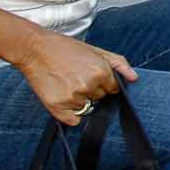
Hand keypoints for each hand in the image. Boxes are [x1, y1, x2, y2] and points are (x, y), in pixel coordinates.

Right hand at [20, 32, 137, 126]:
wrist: (35, 48)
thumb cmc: (65, 48)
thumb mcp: (96, 50)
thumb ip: (119, 64)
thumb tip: (134, 79)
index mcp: (101, 72)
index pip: (113, 89)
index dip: (104, 82)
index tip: (91, 75)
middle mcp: (88, 86)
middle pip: (100, 98)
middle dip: (92, 90)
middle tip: (76, 76)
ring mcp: (72, 98)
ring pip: (86, 107)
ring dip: (80, 100)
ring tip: (67, 83)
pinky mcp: (57, 106)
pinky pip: (73, 121)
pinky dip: (70, 114)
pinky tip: (63, 97)